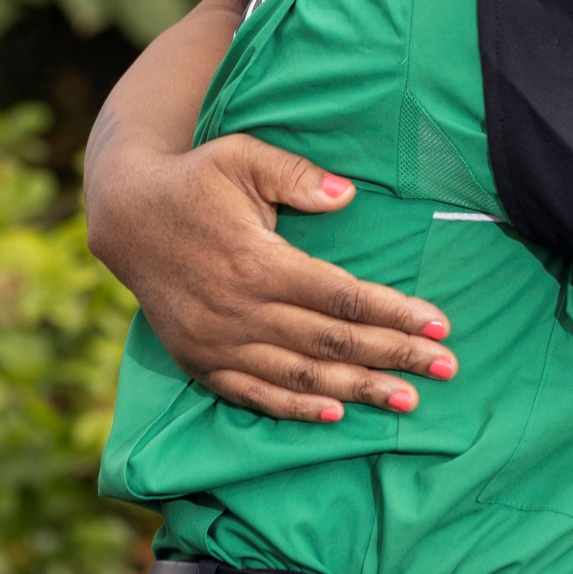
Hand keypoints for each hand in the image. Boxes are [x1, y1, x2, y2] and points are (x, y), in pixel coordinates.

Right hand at [85, 130, 455, 423]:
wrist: (125, 216)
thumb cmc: (196, 180)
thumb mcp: (242, 157)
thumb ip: (295, 174)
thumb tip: (348, 194)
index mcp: (257, 262)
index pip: (342, 298)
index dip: (394, 313)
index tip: (440, 325)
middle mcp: (239, 311)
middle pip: (332, 342)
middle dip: (395, 356)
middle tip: (447, 368)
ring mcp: (217, 342)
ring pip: (301, 375)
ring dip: (359, 390)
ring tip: (408, 400)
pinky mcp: (199, 361)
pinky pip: (254, 394)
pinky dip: (296, 407)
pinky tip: (336, 415)